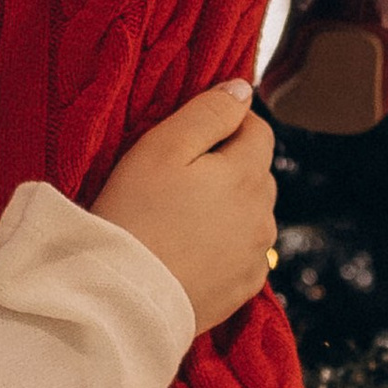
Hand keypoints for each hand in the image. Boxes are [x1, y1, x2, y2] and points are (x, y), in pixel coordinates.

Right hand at [90, 83, 278, 335]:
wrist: (124, 298)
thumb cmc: (136, 213)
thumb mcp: (163, 147)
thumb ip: (209, 112)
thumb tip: (243, 90)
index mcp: (247, 175)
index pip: (259, 130)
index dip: (228, 123)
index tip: (190, 136)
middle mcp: (263, 216)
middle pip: (257, 172)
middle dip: (229, 165)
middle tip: (179, 177)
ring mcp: (256, 256)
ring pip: (253, 213)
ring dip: (230, 205)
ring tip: (182, 215)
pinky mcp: (243, 288)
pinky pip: (245, 252)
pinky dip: (227, 244)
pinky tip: (191, 247)